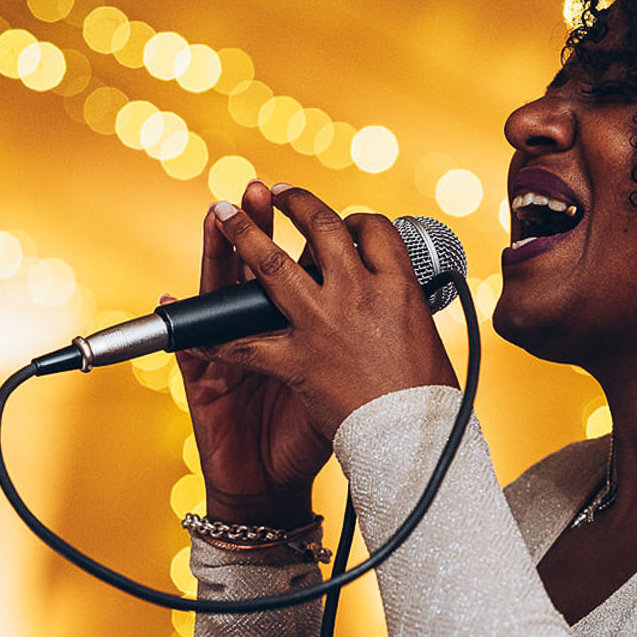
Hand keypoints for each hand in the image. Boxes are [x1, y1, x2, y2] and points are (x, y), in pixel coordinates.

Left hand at [183, 182, 458, 516]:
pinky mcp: (297, 360)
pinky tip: (205, 333)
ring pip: (273, 264)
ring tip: (227, 214)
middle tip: (276, 192)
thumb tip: (395, 303)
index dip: (357, 221)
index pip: (376, 231)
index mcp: (399, 288)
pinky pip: (248, 342)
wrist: (415, 444)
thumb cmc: (430, 403)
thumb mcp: (427, 343)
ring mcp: (324, 323)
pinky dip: (222, 339)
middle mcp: (360, 294)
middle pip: (322, 229)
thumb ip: (402, 315)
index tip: (345, 222)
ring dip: (245, 235)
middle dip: (295, 204)